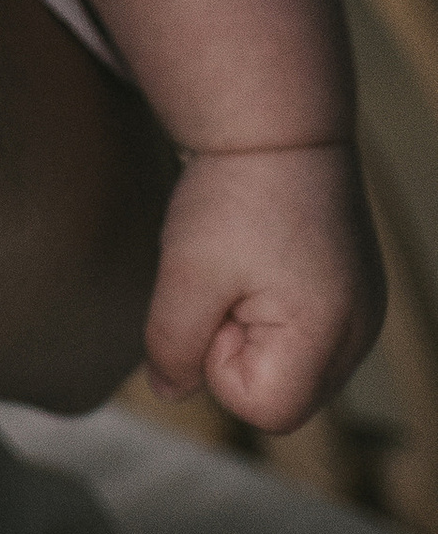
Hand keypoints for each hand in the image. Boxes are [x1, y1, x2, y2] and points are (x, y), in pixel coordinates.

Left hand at [142, 138, 384, 431]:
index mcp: (329, 335)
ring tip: (246, 265)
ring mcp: (363, 313)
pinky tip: (264, 260)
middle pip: (280, 394)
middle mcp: (360, 334)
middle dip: (236, 349)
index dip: (220, 365)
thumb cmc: (233, 196)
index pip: (264, 411)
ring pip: (289, 364)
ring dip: (252, 327)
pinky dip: (271, 307)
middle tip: (229, 279)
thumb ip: (173, 346)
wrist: (278, 122)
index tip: (217, 300)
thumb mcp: (187, 274)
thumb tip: (170, 390)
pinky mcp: (353, 291)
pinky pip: (301, 332)